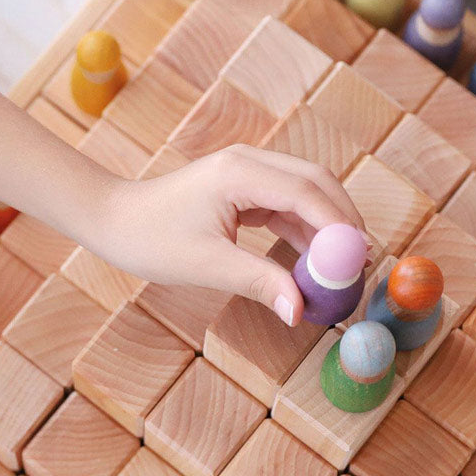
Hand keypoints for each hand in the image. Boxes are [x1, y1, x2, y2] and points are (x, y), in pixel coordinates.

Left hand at [81, 145, 367, 324]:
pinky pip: (287, 205)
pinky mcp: (244, 190)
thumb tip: (298, 311)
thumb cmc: (150, 238)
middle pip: (317, 182)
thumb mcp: (207, 265)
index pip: (307, 192)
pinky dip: (306, 231)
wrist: (113, 220)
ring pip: (306, 193)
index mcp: (240, 173)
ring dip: (327, 226)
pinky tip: (313, 262)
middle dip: (344, 219)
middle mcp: (250, 164)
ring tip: (342, 266)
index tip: (359, 258)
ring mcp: (248, 174)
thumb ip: (258, 283)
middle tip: (362, 261)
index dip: (339, 225)